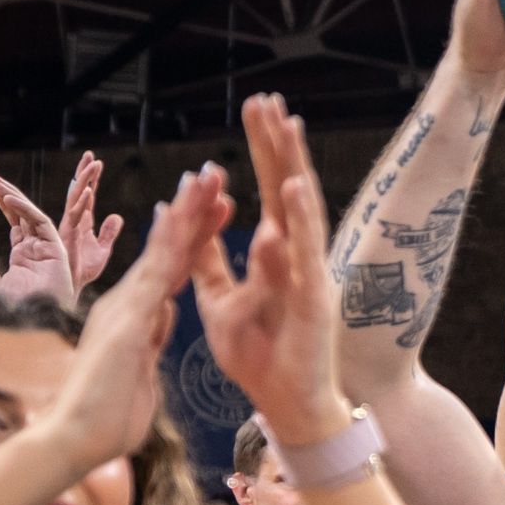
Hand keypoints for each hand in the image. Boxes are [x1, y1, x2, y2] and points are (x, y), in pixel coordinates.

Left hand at [0, 157, 124, 307]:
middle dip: (9, 196)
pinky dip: (25, 210)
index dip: (4, 205)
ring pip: (32, 215)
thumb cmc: (17, 310)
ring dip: (15, 198)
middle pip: (24, 215)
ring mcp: (48, 248)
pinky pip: (41, 223)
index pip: (15, 223)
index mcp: (24, 256)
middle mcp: (38, 249)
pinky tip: (9, 200)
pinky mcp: (56, 249)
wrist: (35, 322)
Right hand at [34, 170, 231, 479]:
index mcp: (139, 317)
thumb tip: (163, 318)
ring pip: (163, 251)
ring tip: (208, 176)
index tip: (219, 209)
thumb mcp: (142, 371)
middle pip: (170, 250)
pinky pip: (155, 275)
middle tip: (216, 174)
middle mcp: (130, 304)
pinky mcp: (128, 320)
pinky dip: (171, 243)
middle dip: (194, 212)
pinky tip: (185, 214)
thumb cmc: (106, 418)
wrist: (73, 444)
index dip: (197, 238)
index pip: (175, 269)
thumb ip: (151, 340)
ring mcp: (127, 308)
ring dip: (187, 213)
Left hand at [194, 98, 349, 441]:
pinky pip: (305, 254)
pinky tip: (293, 187)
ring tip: (285, 125)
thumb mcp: (221, 301)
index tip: (255, 110)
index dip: (262, 152)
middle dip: (276, 144)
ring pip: (301, 211)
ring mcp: (309, 275)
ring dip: (293, 167)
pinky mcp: (312, 300)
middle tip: (266, 99)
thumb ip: (210, 261)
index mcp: (276, 256)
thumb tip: (191, 222)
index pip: (269, 192)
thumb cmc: (262, 357)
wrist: (286, 406)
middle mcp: (298, 257)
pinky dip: (300, 220)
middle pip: (286, 189)